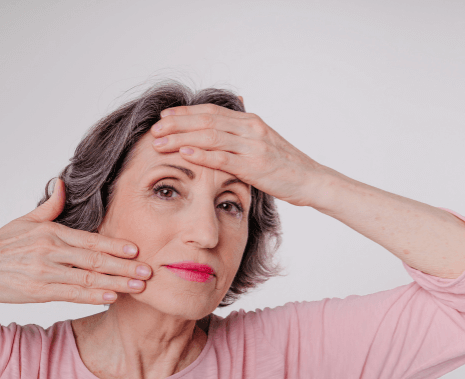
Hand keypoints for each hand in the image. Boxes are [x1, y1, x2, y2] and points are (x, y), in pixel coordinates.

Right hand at [0, 179, 151, 304]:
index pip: (90, 240)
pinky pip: (71, 293)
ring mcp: (45, 272)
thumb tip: (61, 184)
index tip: (137, 250)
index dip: (116, 246)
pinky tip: (111, 298)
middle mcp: (50, 251)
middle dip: (125, 266)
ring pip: (88, 278)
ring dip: (116, 283)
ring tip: (138, 287)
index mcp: (51, 232)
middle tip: (149, 270)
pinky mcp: (38, 291)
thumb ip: (49, 206)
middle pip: (95, 259)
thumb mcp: (24, 220)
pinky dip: (93, 296)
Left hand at [150, 103, 330, 206]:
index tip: (164, 116)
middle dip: (177, 124)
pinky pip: (223, 158)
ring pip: (210, 137)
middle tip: (154, 129)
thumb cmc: (285, 165)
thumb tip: (227, 120)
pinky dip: (201, 155)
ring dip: (181, 139)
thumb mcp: (262, 143)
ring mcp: (253, 146)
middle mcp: (250, 129)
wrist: (311, 180)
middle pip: (206, 121)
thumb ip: (242, 133)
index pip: (211, 112)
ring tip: (160, 142)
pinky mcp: (254, 166)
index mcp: (250, 121)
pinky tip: (184, 155)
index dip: (185, 113)